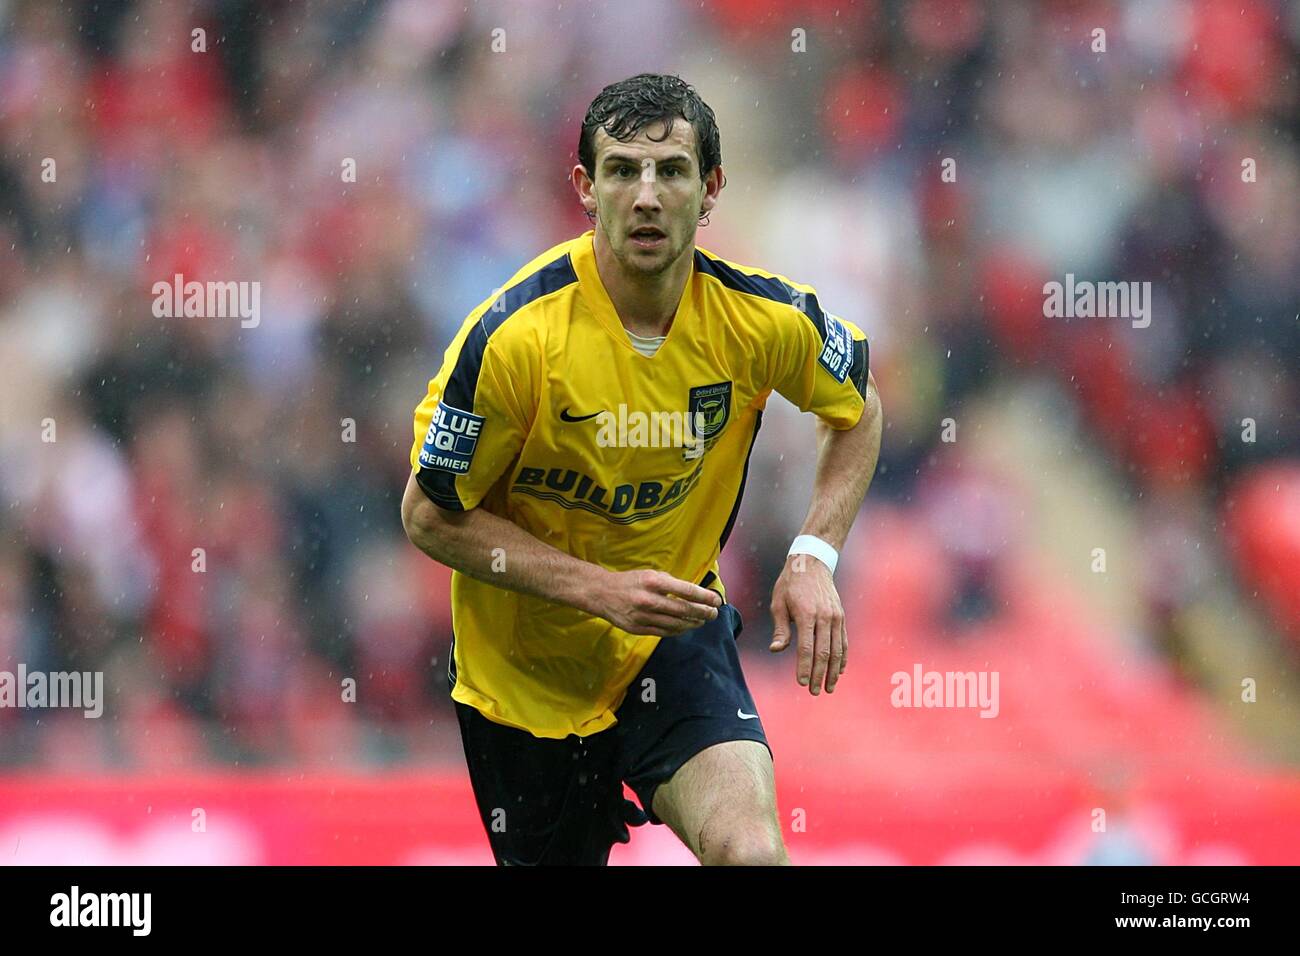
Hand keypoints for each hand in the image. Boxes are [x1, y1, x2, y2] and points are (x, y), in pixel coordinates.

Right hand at [596, 569, 722, 636]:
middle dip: (703, 613)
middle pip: (684, 610)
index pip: (686, 591)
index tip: (716, 600)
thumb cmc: (630, 581)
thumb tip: (694, 593)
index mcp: (654, 582)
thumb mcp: (651, 574)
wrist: (602, 593)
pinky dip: (678, 630)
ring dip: (693, 623)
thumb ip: (671, 583)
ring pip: (676, 624)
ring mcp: (643, 617)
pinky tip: (686, 627)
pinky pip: (664, 632)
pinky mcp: (637, 629)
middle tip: (714, 613)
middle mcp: (649, 600)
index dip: (705, 597)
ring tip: (702, 621)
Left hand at [769, 552, 845, 694]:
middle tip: (814, 691)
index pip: (806, 648)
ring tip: (828, 687)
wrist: (812, 563)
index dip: (804, 667)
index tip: (801, 683)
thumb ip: (781, 629)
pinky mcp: (841, 617)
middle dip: (819, 675)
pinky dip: (842, 658)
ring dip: (833, 671)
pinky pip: (844, 642)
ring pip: (837, 650)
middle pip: (823, 653)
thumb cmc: (790, 584)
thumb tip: (776, 650)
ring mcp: (835, 617)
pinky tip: (838, 671)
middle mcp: (824, 617)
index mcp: (806, 614)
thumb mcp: (779, 603)